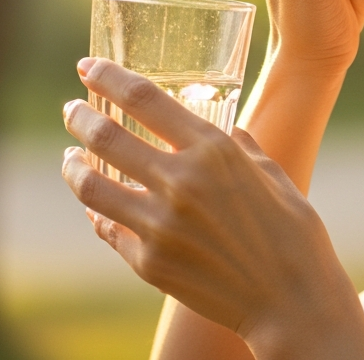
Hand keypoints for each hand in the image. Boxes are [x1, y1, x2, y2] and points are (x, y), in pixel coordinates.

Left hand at [62, 59, 363, 359]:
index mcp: (214, 150)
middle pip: (108, 138)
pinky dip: (98, 214)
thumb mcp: (271, 172)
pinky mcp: (149, 263)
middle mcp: (181, 182)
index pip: (146, 99)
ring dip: (75, 167)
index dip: (109, 77)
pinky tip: (96, 207)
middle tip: (72, 110)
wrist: (291, 297)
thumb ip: (241, 147)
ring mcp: (160, 226)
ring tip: (70, 158)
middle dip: (81, 118)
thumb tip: (226, 132)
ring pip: (93, 187)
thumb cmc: (292, 228)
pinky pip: (109, 230)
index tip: (88, 66)